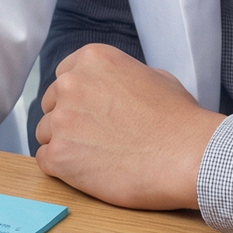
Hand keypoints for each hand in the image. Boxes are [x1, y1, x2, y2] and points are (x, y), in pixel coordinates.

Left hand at [34, 44, 224, 208]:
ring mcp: (61, 120)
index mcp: (91, 59)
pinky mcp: (59, 156)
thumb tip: (112, 87)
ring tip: (98, 158)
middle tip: (98, 139)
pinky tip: (89, 172)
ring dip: (66, 145)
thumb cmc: (178, 119)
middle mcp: (69, 84)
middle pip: (52, 105)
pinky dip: (63, 169)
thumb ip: (121, 77)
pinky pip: (45, 161)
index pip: (64, 77)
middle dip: (70, 120)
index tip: (94, 113)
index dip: (79, 99)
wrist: (187, 155)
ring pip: (46, 133)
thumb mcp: (154, 76)